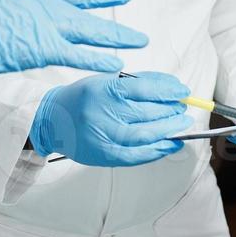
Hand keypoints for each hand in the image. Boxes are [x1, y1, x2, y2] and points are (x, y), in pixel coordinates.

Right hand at [0, 0, 147, 81]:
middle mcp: (47, 7)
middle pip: (90, 14)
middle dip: (115, 22)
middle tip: (139, 29)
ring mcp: (46, 26)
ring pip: (90, 33)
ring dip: (116, 38)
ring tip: (139, 42)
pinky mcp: (42, 48)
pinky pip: (77, 55)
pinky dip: (97, 59)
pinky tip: (116, 64)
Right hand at [30, 72, 191, 167]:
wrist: (52, 121)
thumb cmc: (83, 98)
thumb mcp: (106, 81)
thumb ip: (139, 83)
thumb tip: (172, 87)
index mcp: (102, 89)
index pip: (144, 89)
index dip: (168, 91)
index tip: (183, 91)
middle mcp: (102, 113)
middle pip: (147, 113)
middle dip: (171, 111)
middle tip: (183, 109)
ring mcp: (103, 136)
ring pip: (145, 135)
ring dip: (169, 130)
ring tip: (182, 124)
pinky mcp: (104, 156)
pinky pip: (137, 155)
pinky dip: (158, 150)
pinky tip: (171, 143)